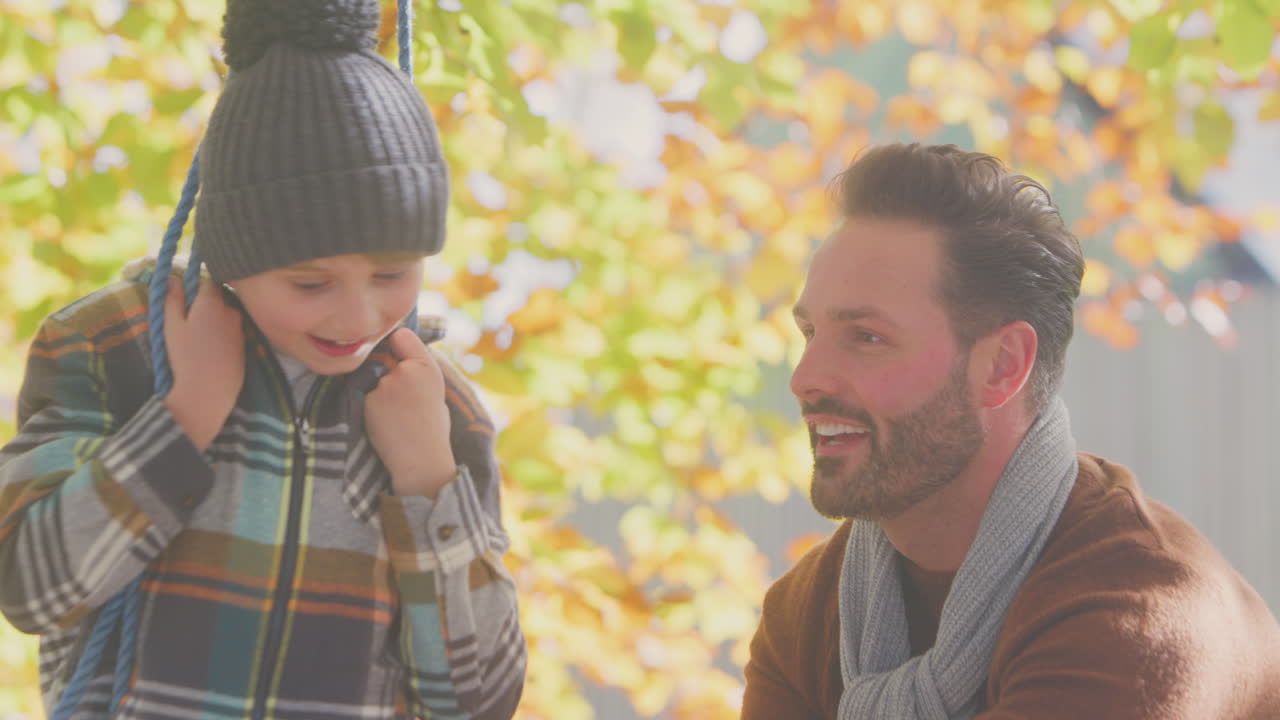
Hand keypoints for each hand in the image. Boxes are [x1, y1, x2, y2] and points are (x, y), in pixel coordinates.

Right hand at [161, 276, 244, 450]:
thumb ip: (172, 299)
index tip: (184, 297)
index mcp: (212, 302)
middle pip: (217, 297)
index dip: (194, 286)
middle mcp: (231, 310)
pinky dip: (221, 332)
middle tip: (187, 320)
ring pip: (225, 313)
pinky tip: (209, 348)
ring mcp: (240, 327)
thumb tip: (172, 277)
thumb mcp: (172, 326)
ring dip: (213, 318)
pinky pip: (231, 329)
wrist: (209, 392)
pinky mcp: (244, 343)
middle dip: (203, 302)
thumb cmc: (185, 357)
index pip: (207, 280)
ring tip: (197, 338)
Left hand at [364, 327, 456, 496]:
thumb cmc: (431, 426)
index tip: (399, 356)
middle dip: (387, 373)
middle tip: (403, 400)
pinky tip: (384, 421)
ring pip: (373, 379)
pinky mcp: (369, 399)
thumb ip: (417, 367)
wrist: (421, 458)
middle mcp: (407, 370)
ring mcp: (386, 384)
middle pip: (385, 359)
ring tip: (395, 415)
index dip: (398, 345)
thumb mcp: (434, 388)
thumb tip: (397, 346)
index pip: (402, 336)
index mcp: (428, 367)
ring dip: (378, 392)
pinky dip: (370, 406)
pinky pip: (365, 395)